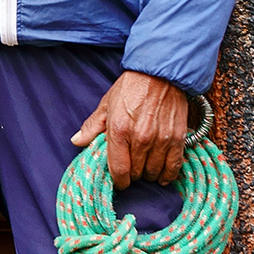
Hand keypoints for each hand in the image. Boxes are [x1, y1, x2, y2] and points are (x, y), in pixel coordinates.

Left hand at [70, 71, 188, 188]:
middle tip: (132, 167)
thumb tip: (76, 141)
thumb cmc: (131, 87)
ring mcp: (160, 139)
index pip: (118, 169)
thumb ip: (92, 126)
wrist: (160, 73)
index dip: (118, 181)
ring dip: (149, 173)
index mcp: (119, 130)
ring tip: (146, 167)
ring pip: (154, 172)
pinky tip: (163, 175)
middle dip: (133, 174)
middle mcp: (140, 138)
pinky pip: (173, 167)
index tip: (119, 180)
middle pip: (136, 173)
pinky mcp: (177, 138)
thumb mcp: (106, 104)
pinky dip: (168, 174)